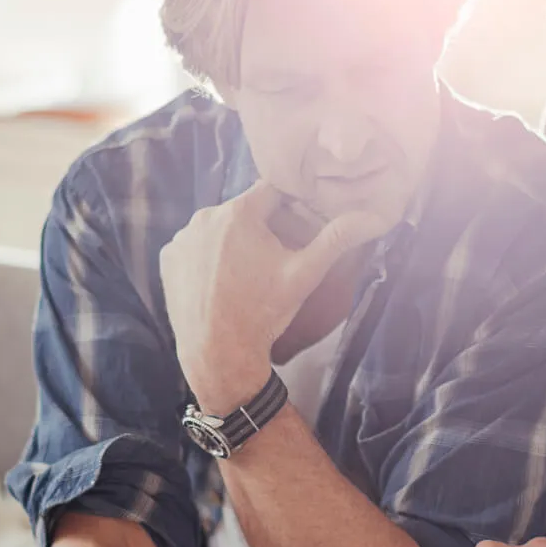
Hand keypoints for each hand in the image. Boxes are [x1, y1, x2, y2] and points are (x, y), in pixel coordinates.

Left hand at [160, 180, 388, 409]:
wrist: (218, 355)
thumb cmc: (264, 312)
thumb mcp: (305, 274)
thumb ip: (338, 238)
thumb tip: (377, 215)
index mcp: (239, 212)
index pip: (272, 191)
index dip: (291, 207)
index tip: (299, 227)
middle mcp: (204, 217)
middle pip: (244, 211)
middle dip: (263, 227)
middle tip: (277, 259)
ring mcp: (182, 239)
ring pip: (218, 228)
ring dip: (234, 241)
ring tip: (248, 274)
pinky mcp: (167, 259)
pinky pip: (195, 247)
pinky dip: (208, 256)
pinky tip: (222, 280)